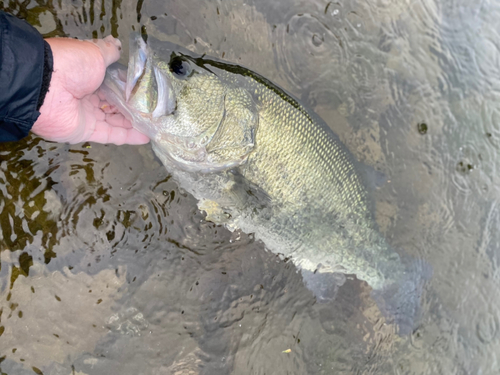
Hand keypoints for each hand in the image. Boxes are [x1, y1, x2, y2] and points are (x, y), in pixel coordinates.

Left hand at [32, 36, 148, 144]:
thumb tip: (118, 45)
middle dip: (134, 108)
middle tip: (154, 111)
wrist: (46, 86)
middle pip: (115, 104)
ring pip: (115, 120)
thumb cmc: (71, 65)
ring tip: (154, 124)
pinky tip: (146, 137)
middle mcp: (86, 96)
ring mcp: (86, 115)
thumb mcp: (94, 53)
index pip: (112, 84)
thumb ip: (109, 53)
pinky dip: (128, 137)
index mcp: (87, 76)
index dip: (129, 88)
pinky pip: (110, 135)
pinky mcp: (86, 132)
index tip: (146, 91)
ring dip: (134, 123)